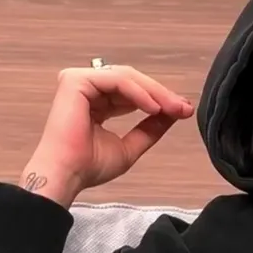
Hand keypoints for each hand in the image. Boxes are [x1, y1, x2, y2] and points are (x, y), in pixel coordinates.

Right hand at [22, 63, 193, 205]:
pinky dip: (139, 93)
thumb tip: (174, 113)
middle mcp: (86, 89)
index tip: (183, 110)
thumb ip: (150, 129)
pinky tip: (154, 108)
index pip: (131, 92)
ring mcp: (79, 81)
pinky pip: (117, 80)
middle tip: (184, 107)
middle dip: (161, 94)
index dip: (159, 99)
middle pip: (132, 81)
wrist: (67, 175)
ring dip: (154, 92)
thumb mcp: (130, 146)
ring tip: (173, 108)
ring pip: (127, 78)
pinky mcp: (76, 80)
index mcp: (95, 103)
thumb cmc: (88, 166)